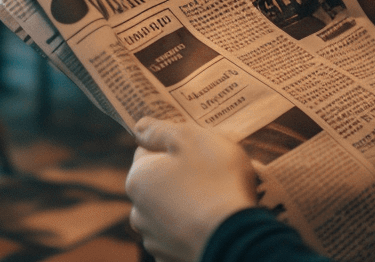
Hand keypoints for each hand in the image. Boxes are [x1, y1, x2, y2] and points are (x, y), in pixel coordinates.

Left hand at [127, 118, 257, 261]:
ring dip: (185, 206)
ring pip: (168, 213)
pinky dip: (192, 232)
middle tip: (211, 176)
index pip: (146, 152)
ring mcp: (155, 239)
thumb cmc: (216, 182)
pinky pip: (180, 238)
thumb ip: (161, 130)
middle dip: (179, 179)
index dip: (172, 148)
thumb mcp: (191, 139)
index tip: (196, 151)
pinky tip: (211, 226)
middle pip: (157, 184)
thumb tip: (139, 126)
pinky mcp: (171, 258)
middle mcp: (138, 211)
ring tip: (215, 203)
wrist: (236, 238)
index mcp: (138, 179)